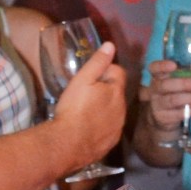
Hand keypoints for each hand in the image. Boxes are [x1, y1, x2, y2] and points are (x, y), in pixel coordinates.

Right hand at [53, 41, 126, 163]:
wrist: (68, 144)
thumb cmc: (73, 109)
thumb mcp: (82, 81)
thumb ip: (97, 63)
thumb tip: (111, 45)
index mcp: (116, 91)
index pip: (119, 72)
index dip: (106, 70)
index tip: (91, 76)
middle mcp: (122, 109)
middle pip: (117, 93)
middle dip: (106, 90)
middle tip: (85, 94)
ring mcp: (118, 127)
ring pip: (114, 111)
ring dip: (104, 109)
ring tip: (85, 112)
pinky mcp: (111, 142)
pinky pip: (109, 129)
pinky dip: (102, 126)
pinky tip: (87, 129)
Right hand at [144, 54, 190, 135]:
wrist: (163, 117)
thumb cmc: (176, 92)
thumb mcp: (184, 78)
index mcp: (159, 76)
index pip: (154, 68)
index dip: (162, 66)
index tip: (174, 65)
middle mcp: (155, 89)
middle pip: (165, 85)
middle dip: (183, 83)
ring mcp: (157, 104)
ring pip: (171, 100)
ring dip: (190, 97)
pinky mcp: (162, 118)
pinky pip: (175, 114)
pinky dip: (188, 111)